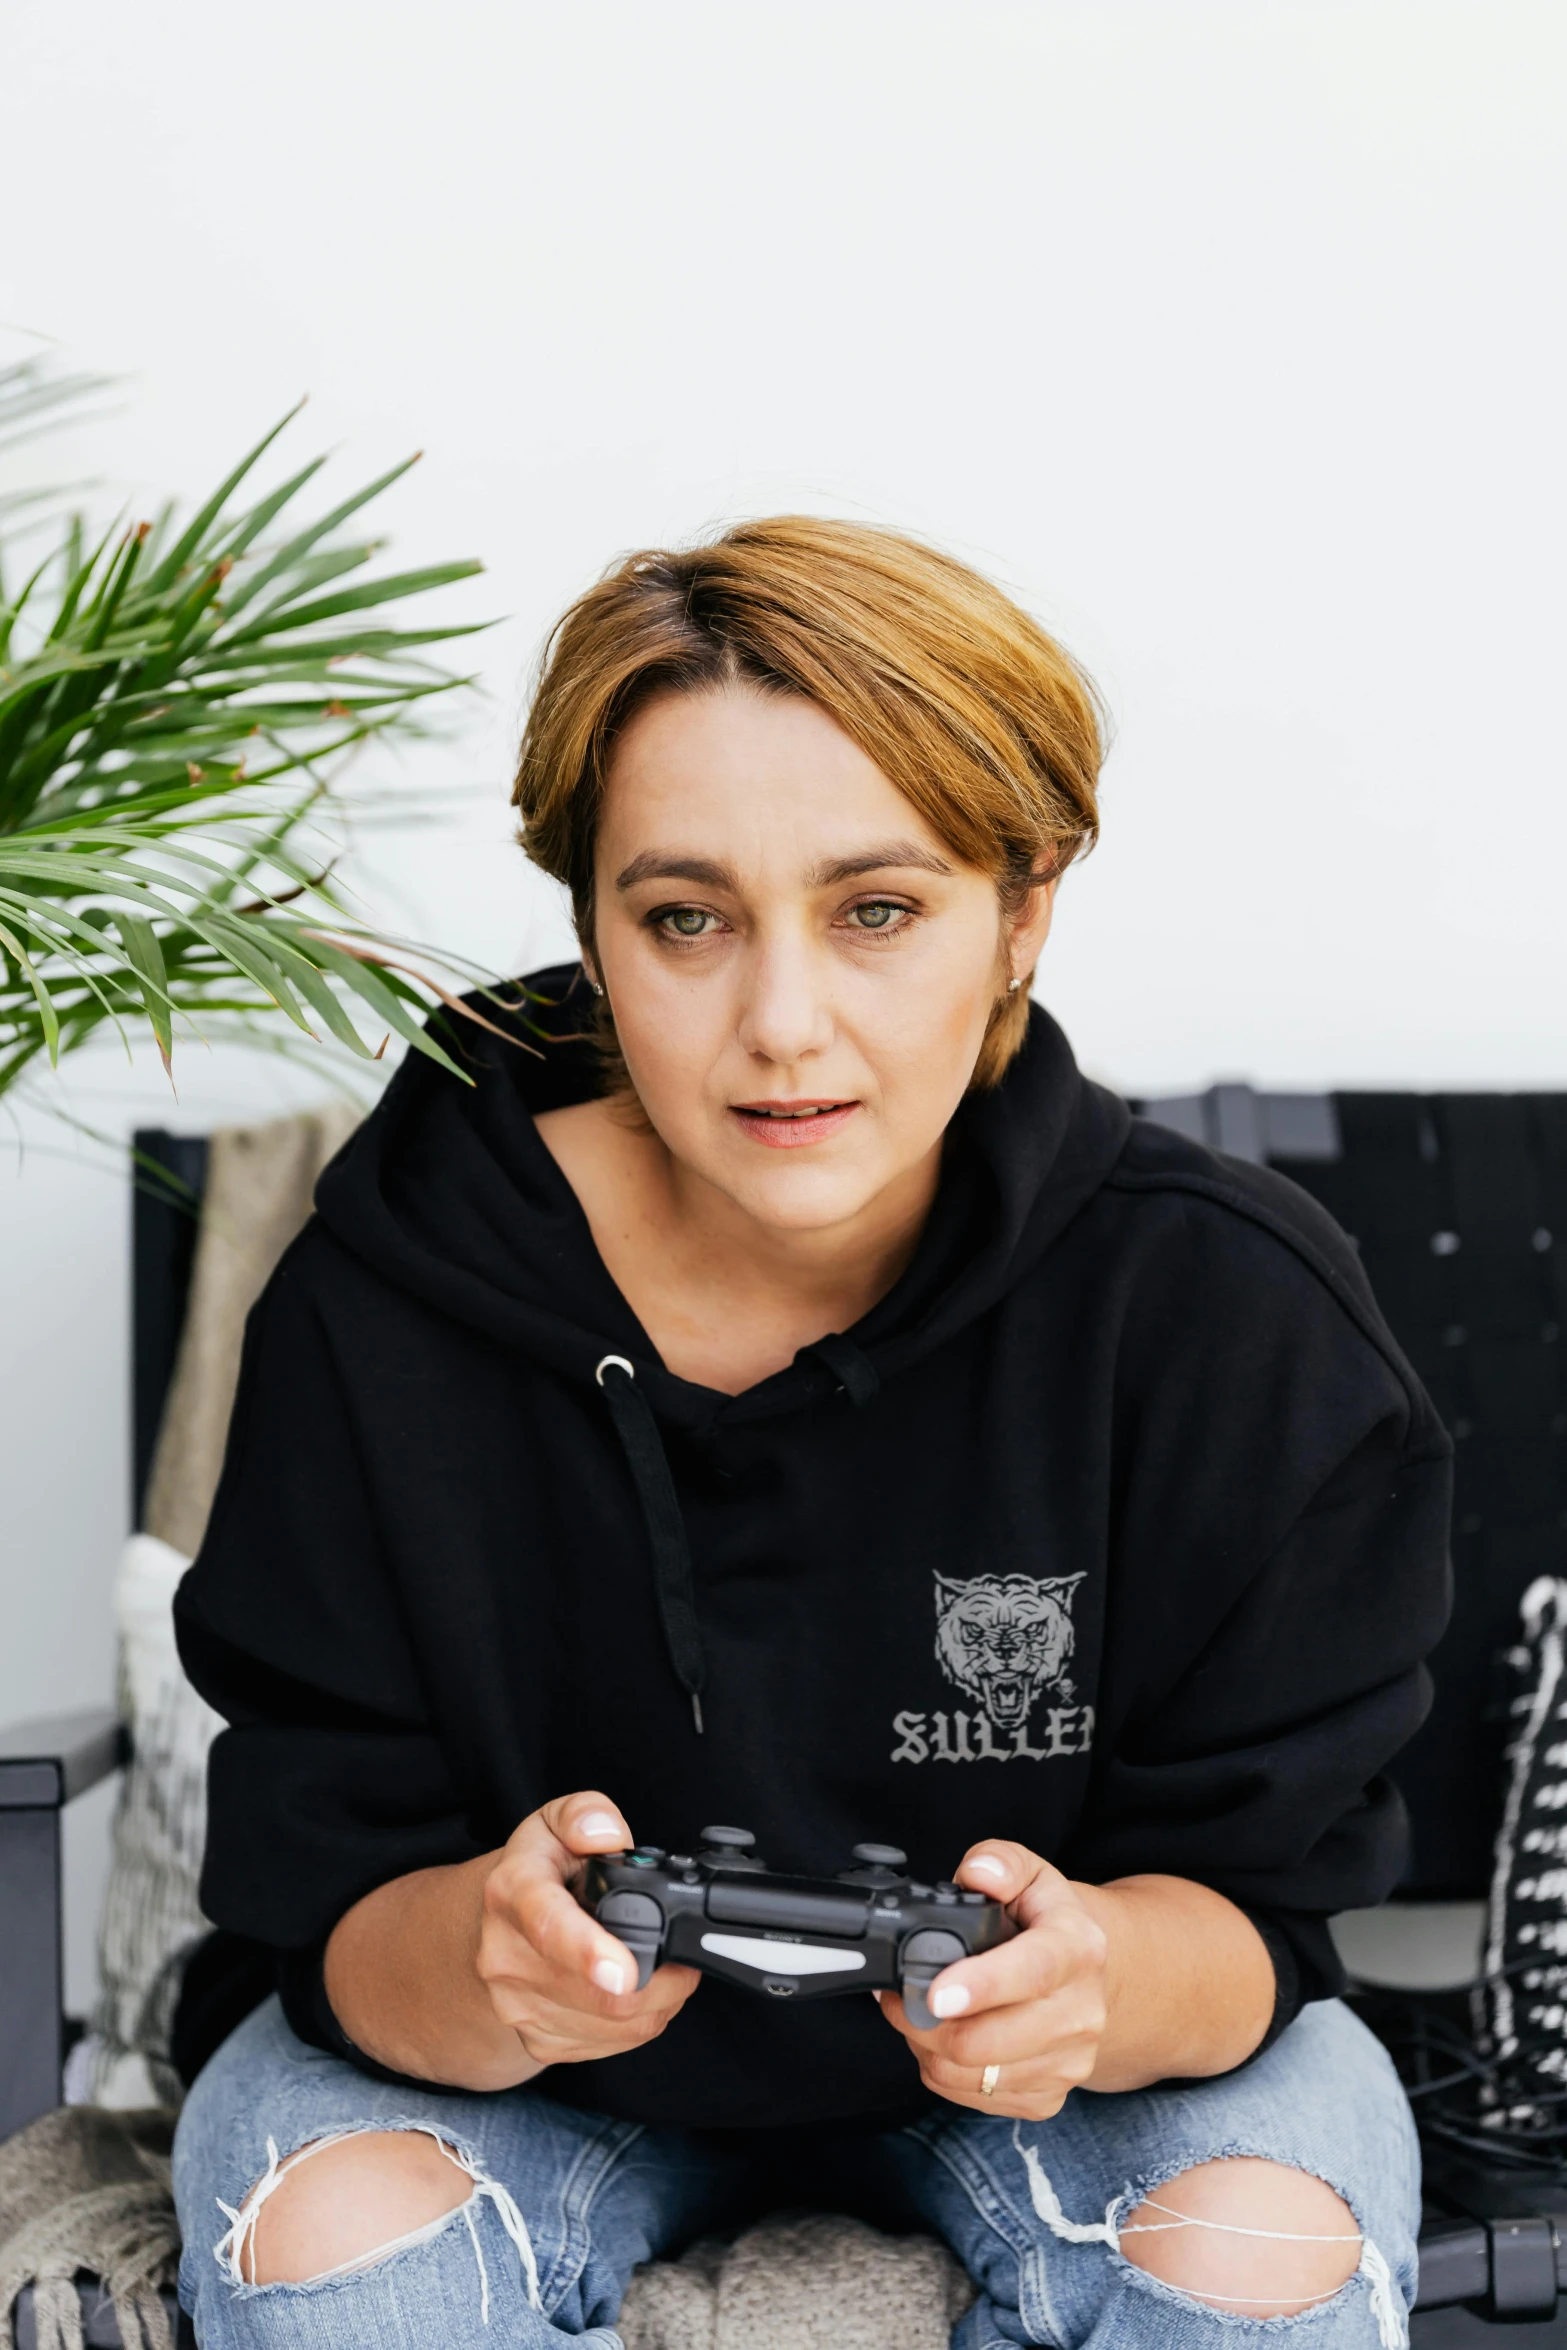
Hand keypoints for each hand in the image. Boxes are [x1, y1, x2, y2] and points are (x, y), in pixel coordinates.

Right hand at [476, 1791, 699, 2066]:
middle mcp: (505, 1957)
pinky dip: (641, 2022)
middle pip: (601, 1993)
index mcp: (512, 1893)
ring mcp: (518, 2007)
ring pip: (616, 2024)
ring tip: (662, 1966)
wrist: (486, 1930)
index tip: (623, 1973)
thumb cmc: (537, 1872)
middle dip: (662, 1978)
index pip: (548, 1926)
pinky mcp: (536, 2041)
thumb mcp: (554, 1822)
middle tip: (682, 1953)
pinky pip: (611, 2044)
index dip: (588, 1952)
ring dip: (659, 2001)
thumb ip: (584, 1814)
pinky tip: (638, 1991)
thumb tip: (609, 1837)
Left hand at [877, 1840, 1107, 2118]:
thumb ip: (1000, 1862)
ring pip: (971, 2074)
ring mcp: (1069, 2062)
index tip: (938, 1994)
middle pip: (987, 2041)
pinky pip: (973, 2098)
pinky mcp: (1049, 2100)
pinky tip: (945, 2038)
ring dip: (928, 2047)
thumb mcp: (1029, 1873)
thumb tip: (978, 1874)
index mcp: (1079, 1948)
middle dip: (924, 2021)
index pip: (1032, 1973)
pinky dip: (943, 2072)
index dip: (982, 1986)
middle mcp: (1083, 2012)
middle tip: (900, 1994)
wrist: (1087, 1976)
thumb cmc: (1043, 1921)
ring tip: (921, 2012)